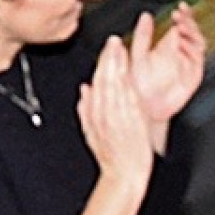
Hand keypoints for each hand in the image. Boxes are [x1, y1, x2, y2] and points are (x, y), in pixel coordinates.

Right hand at [78, 36, 155, 187]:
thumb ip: (86, 109)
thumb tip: (84, 89)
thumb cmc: (110, 157)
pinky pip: (127, 96)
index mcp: (95, 112)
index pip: (97, 81)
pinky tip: (128, 70)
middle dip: (108, 58)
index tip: (106, 48)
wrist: (124, 174)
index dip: (102, 63)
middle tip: (112, 41)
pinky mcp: (131, 119)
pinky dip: (126, 82)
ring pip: (115, 84)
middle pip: (105, 79)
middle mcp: (105, 111)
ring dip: (117, 65)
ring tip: (119, 48)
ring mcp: (118, 114)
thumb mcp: (90, 132)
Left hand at [128, 2, 205, 121]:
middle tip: (181, 17)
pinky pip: (199, 59)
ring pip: (198, 42)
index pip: (180, 24)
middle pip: (192, 31)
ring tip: (182, 28)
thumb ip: (143, 36)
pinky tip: (185, 45)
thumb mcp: (137, 56)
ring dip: (192, 32)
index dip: (183, 14)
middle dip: (189, 21)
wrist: (146, 108)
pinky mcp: (194, 75)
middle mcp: (179, 52)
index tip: (181, 7)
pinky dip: (194, 50)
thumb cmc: (138, 85)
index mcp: (166, 44)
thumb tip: (145, 17)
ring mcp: (187, 62)